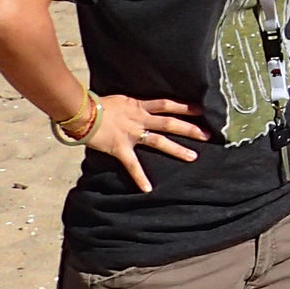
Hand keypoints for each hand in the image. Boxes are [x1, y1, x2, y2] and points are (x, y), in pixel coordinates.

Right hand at [85, 97, 208, 191]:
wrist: (81, 111)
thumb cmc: (95, 103)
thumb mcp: (118, 99)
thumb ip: (130, 105)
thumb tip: (133, 107)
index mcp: (139, 105)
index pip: (167, 104)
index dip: (185, 106)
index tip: (202, 110)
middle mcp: (140, 118)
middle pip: (170, 122)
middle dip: (190, 128)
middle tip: (208, 135)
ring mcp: (132, 134)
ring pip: (160, 140)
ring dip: (177, 149)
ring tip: (193, 157)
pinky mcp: (121, 148)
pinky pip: (133, 165)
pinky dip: (140, 177)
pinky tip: (148, 189)